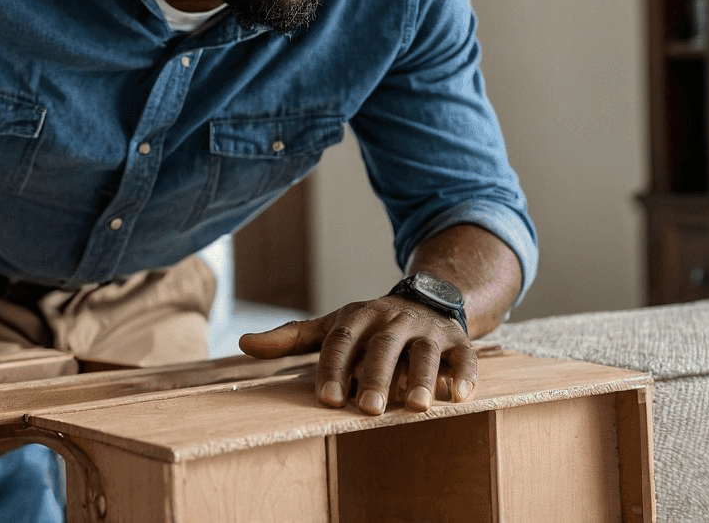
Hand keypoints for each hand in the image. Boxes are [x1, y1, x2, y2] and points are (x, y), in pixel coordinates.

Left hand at [238, 295, 476, 414]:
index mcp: (359, 316)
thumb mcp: (332, 325)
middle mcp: (394, 319)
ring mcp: (428, 330)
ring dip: (421, 377)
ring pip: (425, 352)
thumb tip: (244, 344)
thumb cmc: (370, 326)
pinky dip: (464, 375)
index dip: (333, 368)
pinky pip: (465, 356)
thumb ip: (292, 338)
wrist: (428, 300)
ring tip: (415, 407)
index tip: (327, 398)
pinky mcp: (458, 342)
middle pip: (383, 347)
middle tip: (367, 408)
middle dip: (376, 376)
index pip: (342, 340)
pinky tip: (458, 397)